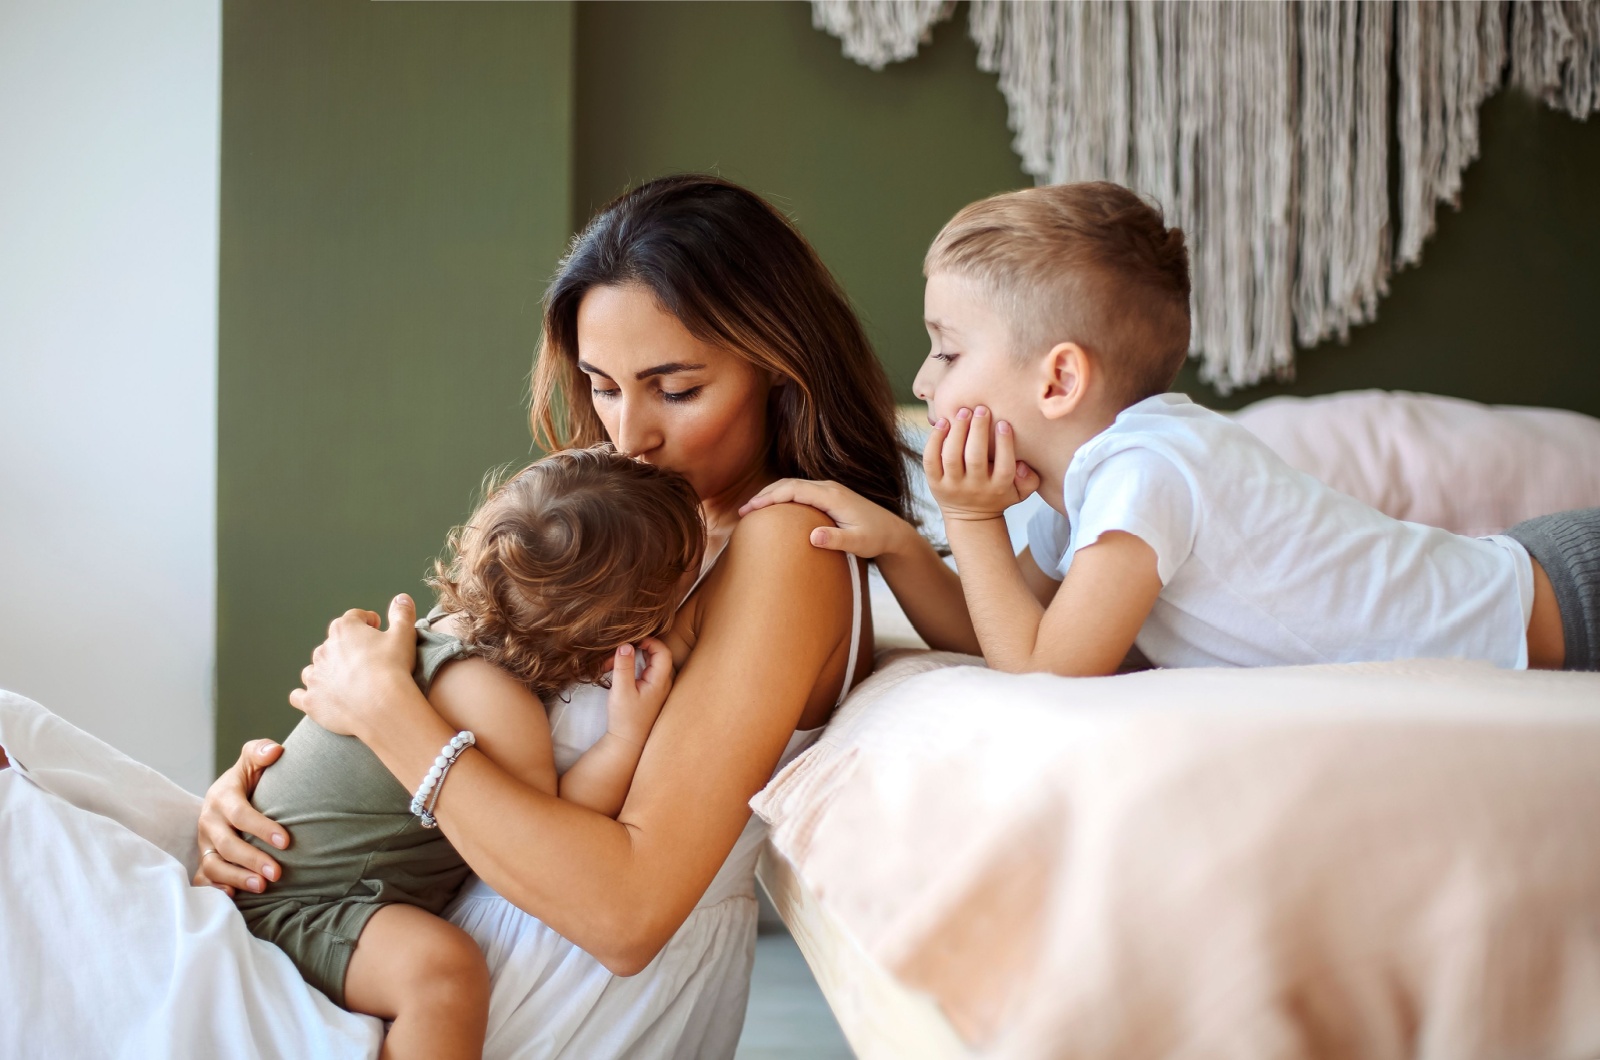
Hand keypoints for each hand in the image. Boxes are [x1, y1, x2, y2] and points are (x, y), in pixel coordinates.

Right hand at [192, 738, 288, 896]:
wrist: (227, 796)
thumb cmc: (249, 779)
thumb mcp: (252, 762)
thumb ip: (261, 752)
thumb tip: (276, 751)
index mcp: (222, 797)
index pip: (240, 814)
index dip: (262, 828)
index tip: (286, 841)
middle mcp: (209, 822)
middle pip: (227, 845)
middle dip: (252, 860)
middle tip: (277, 873)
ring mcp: (204, 843)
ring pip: (213, 865)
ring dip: (237, 878)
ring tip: (262, 887)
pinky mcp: (205, 858)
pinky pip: (203, 878)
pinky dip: (214, 888)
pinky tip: (233, 896)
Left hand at [289, 595, 418, 739]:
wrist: (382, 706)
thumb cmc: (393, 669)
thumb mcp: (404, 635)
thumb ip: (401, 614)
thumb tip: (402, 598)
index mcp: (344, 629)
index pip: (355, 617)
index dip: (369, 623)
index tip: (379, 631)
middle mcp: (323, 649)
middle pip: (334, 643)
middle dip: (349, 648)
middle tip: (369, 661)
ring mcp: (315, 675)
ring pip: (315, 668)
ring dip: (327, 670)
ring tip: (345, 680)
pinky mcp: (311, 700)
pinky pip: (299, 695)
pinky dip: (307, 694)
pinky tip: (319, 696)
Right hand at [605, 638, 672, 746]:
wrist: (627, 743)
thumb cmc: (625, 718)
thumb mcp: (621, 690)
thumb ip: (623, 666)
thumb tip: (626, 644)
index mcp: (659, 681)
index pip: (663, 652)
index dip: (649, 641)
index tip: (631, 640)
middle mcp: (663, 683)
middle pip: (657, 655)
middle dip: (637, 648)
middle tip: (618, 650)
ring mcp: (658, 688)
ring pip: (649, 664)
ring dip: (632, 659)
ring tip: (610, 663)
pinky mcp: (650, 693)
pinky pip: (645, 672)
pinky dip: (632, 667)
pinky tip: (616, 671)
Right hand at [739, 478, 915, 557]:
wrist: (893, 531)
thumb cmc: (875, 538)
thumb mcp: (858, 543)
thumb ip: (836, 539)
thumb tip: (812, 536)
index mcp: (832, 496)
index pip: (793, 489)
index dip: (769, 498)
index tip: (750, 510)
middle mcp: (829, 488)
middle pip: (789, 483)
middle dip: (764, 494)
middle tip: (743, 511)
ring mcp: (829, 490)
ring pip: (793, 485)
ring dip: (771, 494)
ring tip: (751, 510)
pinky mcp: (829, 496)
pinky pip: (800, 491)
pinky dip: (782, 497)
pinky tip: (773, 510)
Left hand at [925, 406, 1039, 522]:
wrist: (970, 518)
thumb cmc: (998, 494)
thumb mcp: (1020, 492)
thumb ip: (1030, 479)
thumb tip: (1023, 464)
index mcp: (998, 488)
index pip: (1004, 467)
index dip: (1005, 444)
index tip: (1003, 423)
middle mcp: (974, 488)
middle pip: (975, 458)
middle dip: (978, 430)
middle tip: (981, 409)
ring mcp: (952, 486)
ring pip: (951, 456)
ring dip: (957, 431)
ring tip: (963, 411)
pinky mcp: (934, 483)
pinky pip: (931, 460)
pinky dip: (934, 440)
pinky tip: (942, 423)